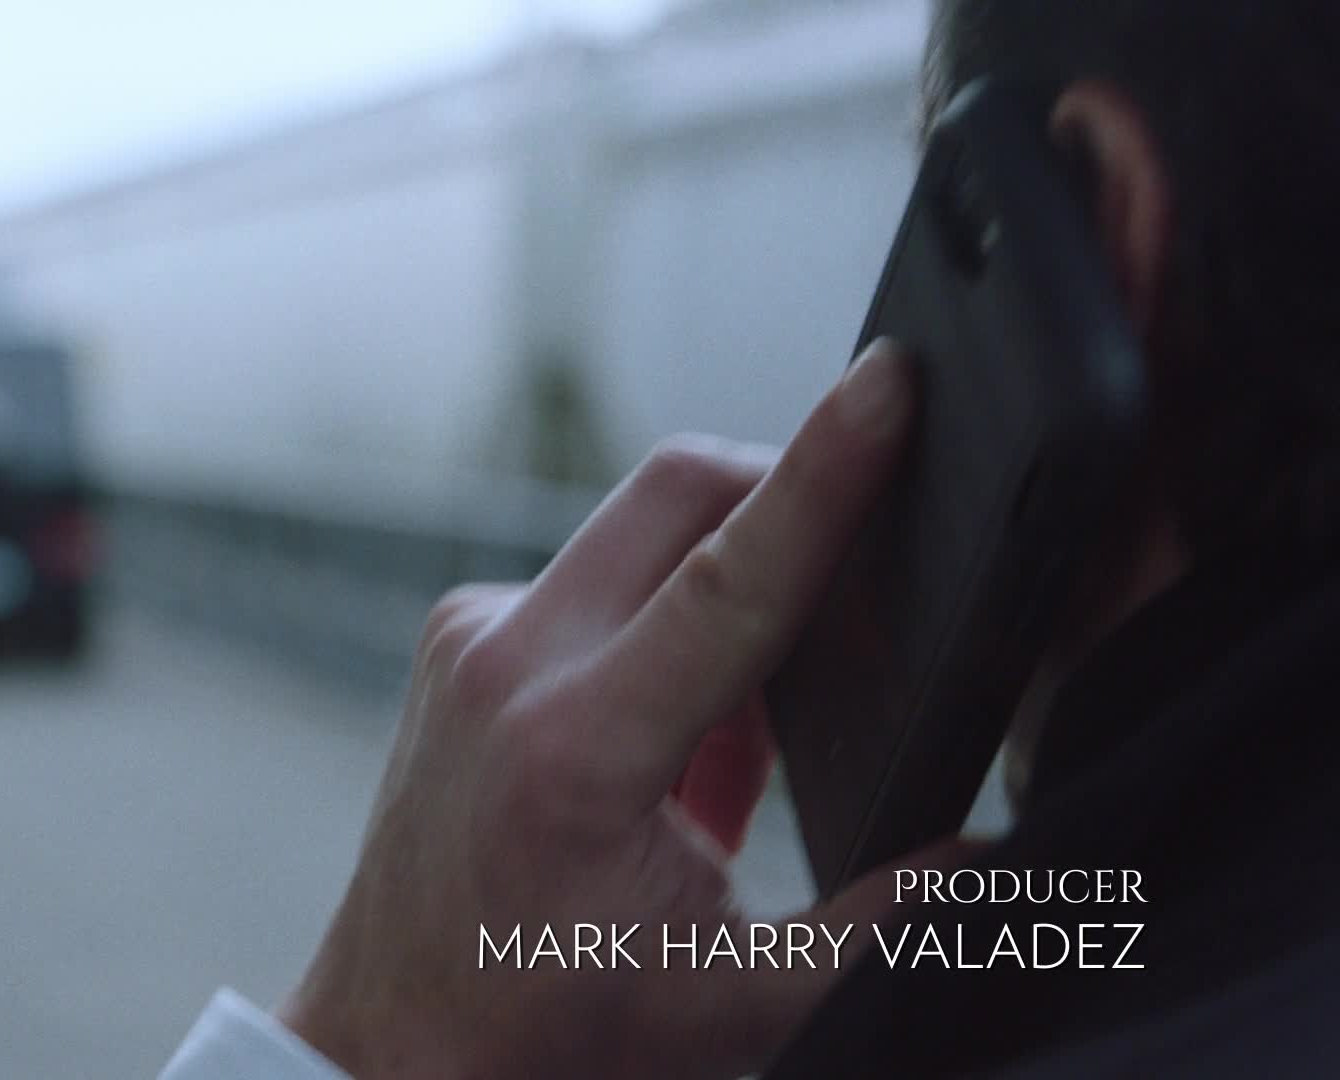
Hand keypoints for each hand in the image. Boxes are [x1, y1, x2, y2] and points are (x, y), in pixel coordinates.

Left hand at [278, 344, 966, 1078]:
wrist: (393, 1042)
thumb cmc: (547, 1029)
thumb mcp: (734, 999)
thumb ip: (882, 929)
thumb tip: (1004, 866)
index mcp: (577, 748)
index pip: (733, 575)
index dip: (826, 471)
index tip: (890, 381)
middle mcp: (507, 664)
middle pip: (680, 493)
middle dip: (787, 491)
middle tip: (862, 570)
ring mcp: (469, 640)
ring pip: (638, 531)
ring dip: (725, 582)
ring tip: (745, 726)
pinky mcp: (458, 639)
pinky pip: (594, 577)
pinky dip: (662, 622)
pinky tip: (680, 728)